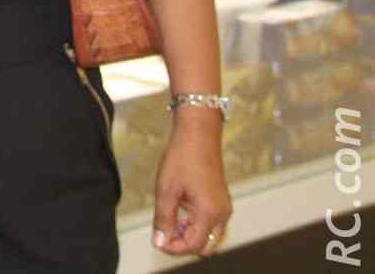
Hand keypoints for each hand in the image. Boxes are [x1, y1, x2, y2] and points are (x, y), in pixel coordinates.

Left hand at [151, 114, 231, 256]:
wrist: (198, 135)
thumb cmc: (182, 158)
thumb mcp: (166, 189)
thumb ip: (163, 219)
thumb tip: (159, 242)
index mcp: (209, 213)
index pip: (193, 245)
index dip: (174, 248)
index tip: (158, 240)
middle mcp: (222, 214)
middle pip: (204, 247)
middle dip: (183, 244)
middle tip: (164, 232)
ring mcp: (225, 208)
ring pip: (209, 237)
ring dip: (190, 235)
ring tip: (170, 220)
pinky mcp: (222, 202)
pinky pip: (212, 225)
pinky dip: (197, 226)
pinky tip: (180, 212)